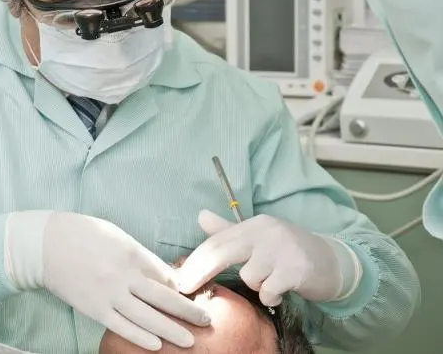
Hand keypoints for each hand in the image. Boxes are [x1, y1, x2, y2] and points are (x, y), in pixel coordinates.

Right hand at [5, 211, 210, 350]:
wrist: (45, 244)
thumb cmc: (82, 234)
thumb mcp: (117, 236)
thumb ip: (140, 255)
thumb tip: (163, 275)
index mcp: (132, 252)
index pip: (166, 275)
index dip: (185, 288)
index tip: (198, 296)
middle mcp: (124, 274)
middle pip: (163, 298)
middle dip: (188, 311)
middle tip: (207, 320)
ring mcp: (108, 293)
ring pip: (146, 317)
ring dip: (170, 330)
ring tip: (190, 340)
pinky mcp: (93, 308)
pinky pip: (121, 326)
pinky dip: (140, 336)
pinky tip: (156, 344)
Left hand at [176, 210, 354, 305]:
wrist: (332, 263)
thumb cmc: (288, 252)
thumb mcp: (258, 239)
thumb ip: (228, 231)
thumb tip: (200, 215)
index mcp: (255, 224)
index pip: (217, 241)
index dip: (194, 260)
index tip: (178, 278)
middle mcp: (267, 232)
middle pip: (223, 253)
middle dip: (199, 272)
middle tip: (185, 289)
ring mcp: (282, 249)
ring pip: (249, 276)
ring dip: (257, 286)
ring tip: (271, 282)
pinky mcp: (296, 269)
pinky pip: (268, 290)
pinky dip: (271, 296)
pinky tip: (281, 291)